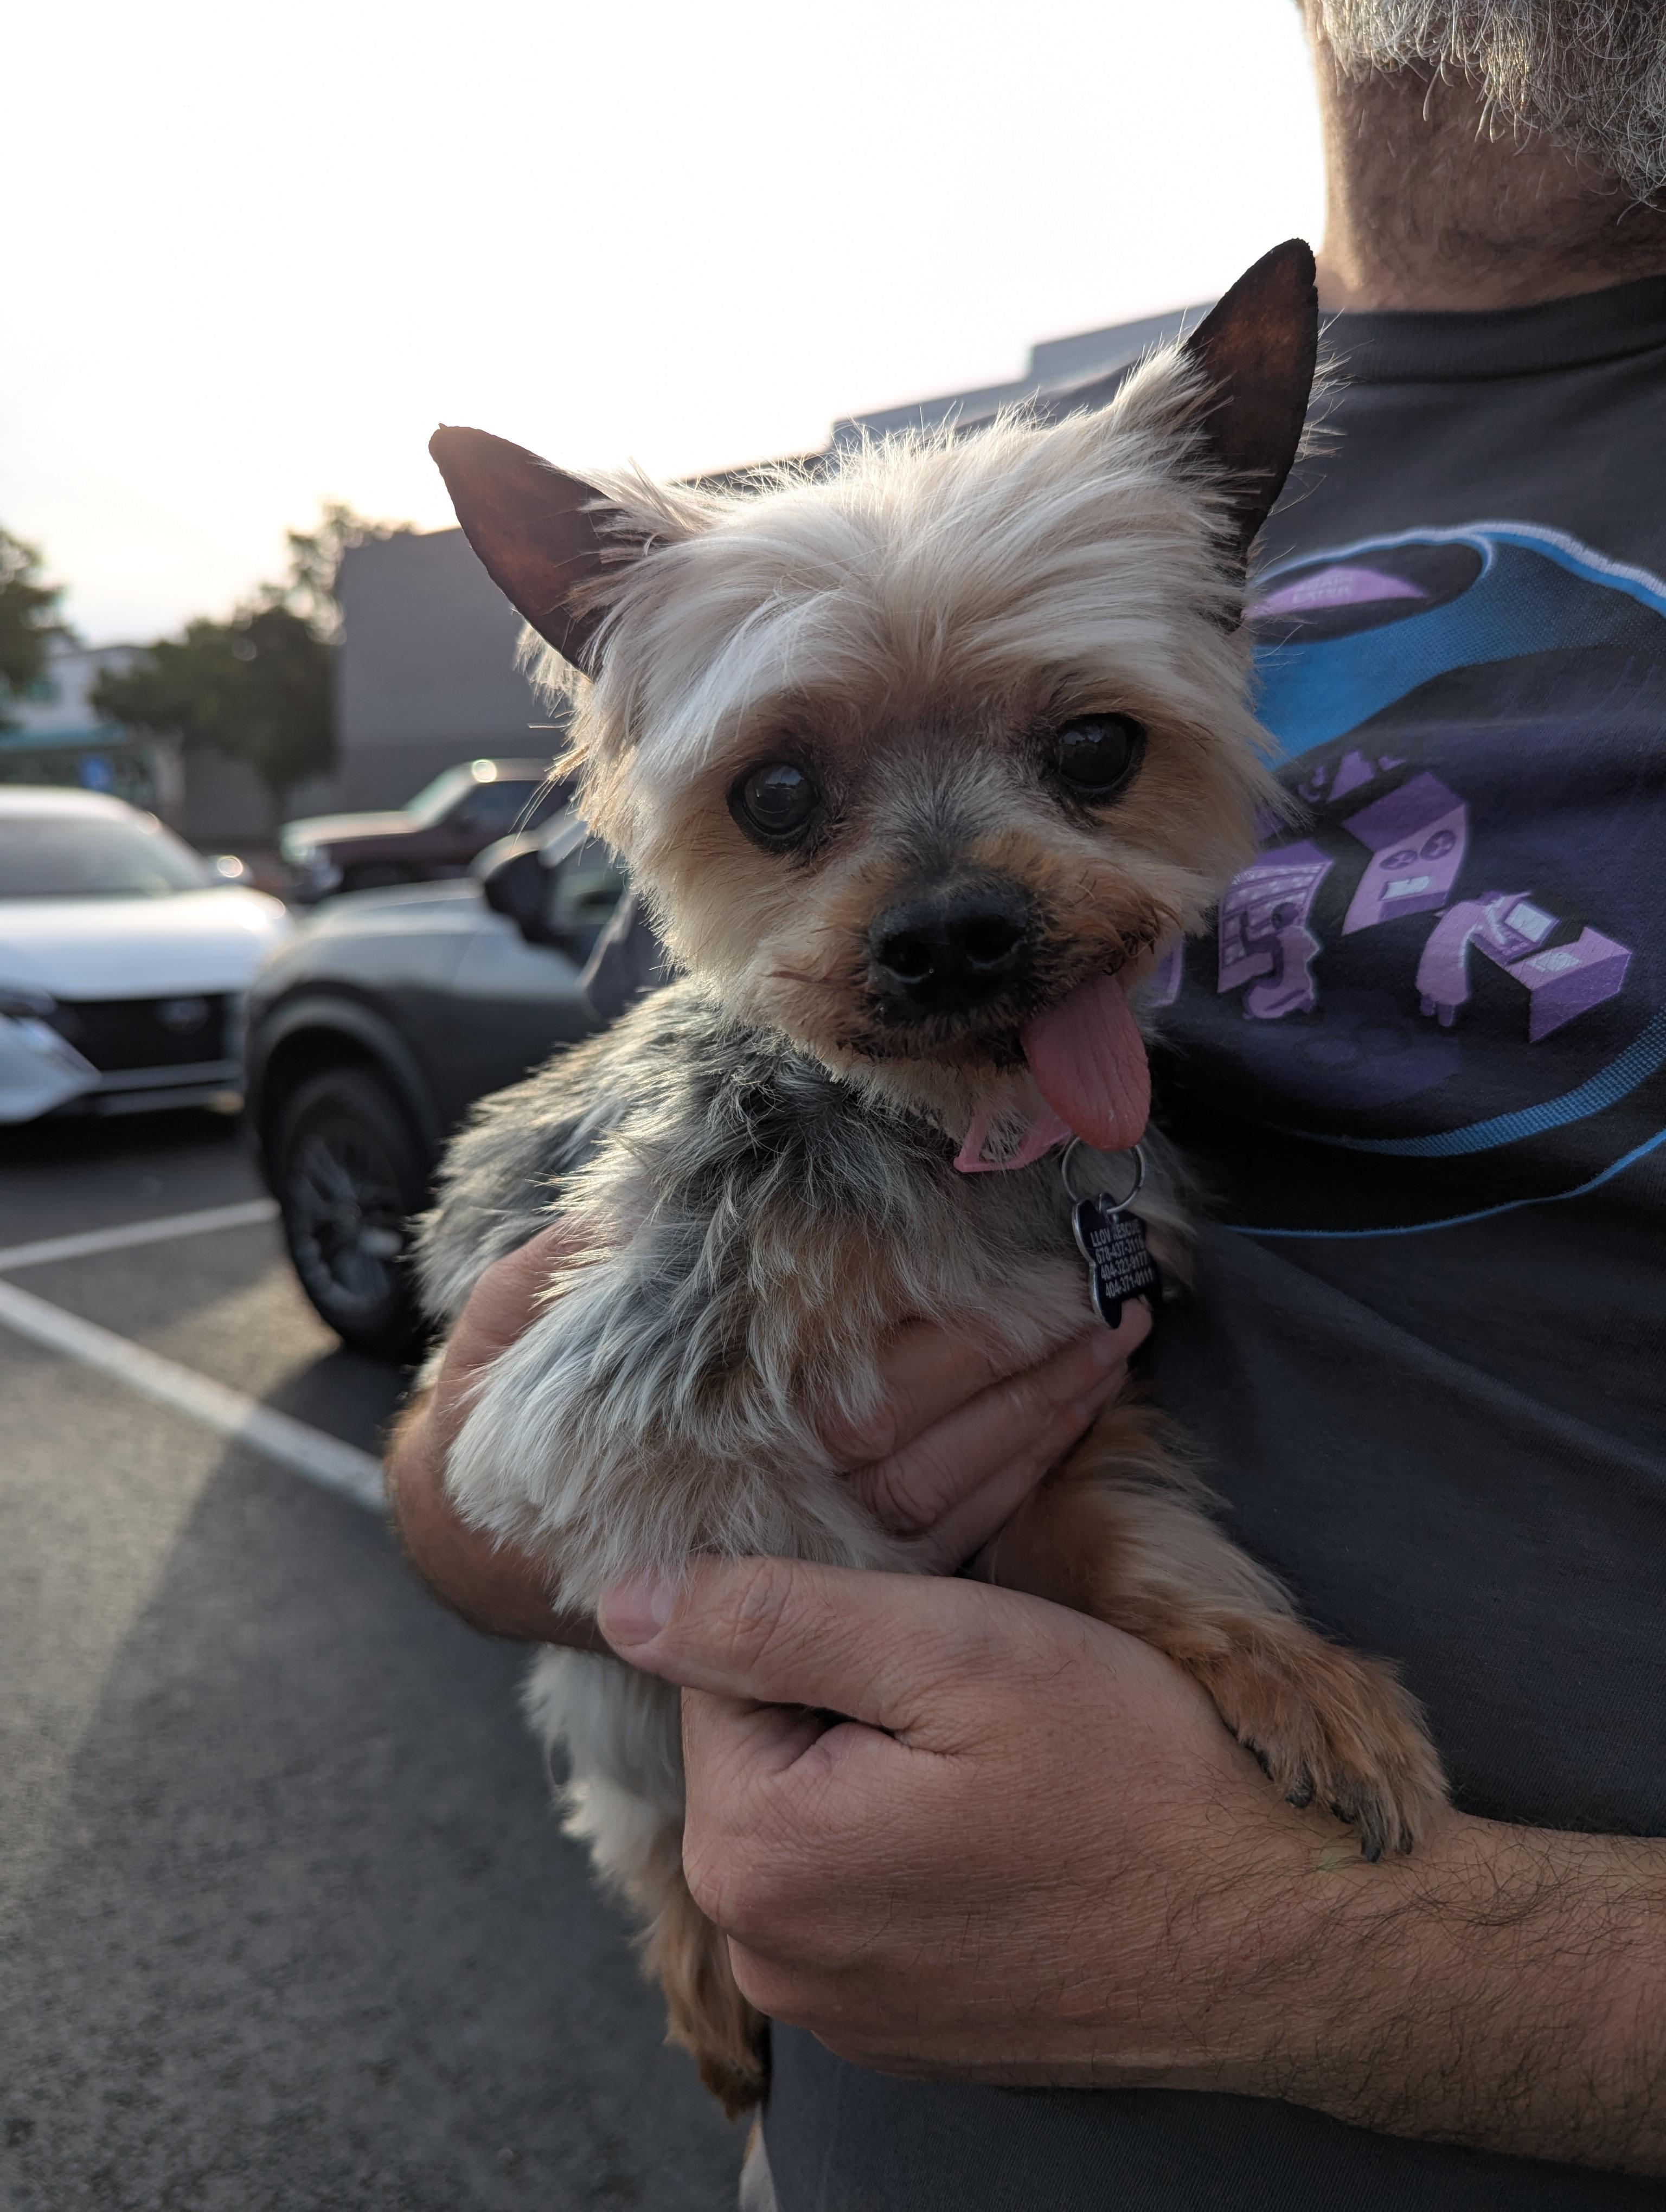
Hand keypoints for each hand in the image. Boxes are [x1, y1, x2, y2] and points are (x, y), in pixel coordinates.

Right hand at [386, 1226, 1149, 1638]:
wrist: (481, 1549)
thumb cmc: (499, 1429)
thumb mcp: (495, 1331)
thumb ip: (556, 1269)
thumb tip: (629, 1200)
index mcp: (704, 1441)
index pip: (854, 1388)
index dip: (956, 1337)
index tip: (1037, 1270)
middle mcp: (767, 1504)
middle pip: (929, 1433)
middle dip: (1028, 1363)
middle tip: (1118, 1288)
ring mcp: (804, 1547)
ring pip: (952, 1486)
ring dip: (1042, 1415)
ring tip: (1118, 1336)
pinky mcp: (826, 1571)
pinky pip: (943, 1535)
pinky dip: (1016, 1479)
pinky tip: (1071, 1418)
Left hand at [599, 1556, 1665, 2172]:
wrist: (1280, 1938)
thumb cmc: (1130, 1777)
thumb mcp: (949, 1651)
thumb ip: (770, 1618)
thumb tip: (619, 1600)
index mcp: (752, 1859)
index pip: (719, 1667)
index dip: (828, 1609)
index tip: (933, 1616)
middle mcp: (770, 1957)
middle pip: (766, 1744)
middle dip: (855, 1687)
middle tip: (984, 1681)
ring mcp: (838, 2008)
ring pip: (822, 1810)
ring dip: (894, 1758)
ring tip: (1008, 1752)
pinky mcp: (904, 2024)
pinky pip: (870, 1888)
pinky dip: (924, 1837)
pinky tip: (1015, 1820)